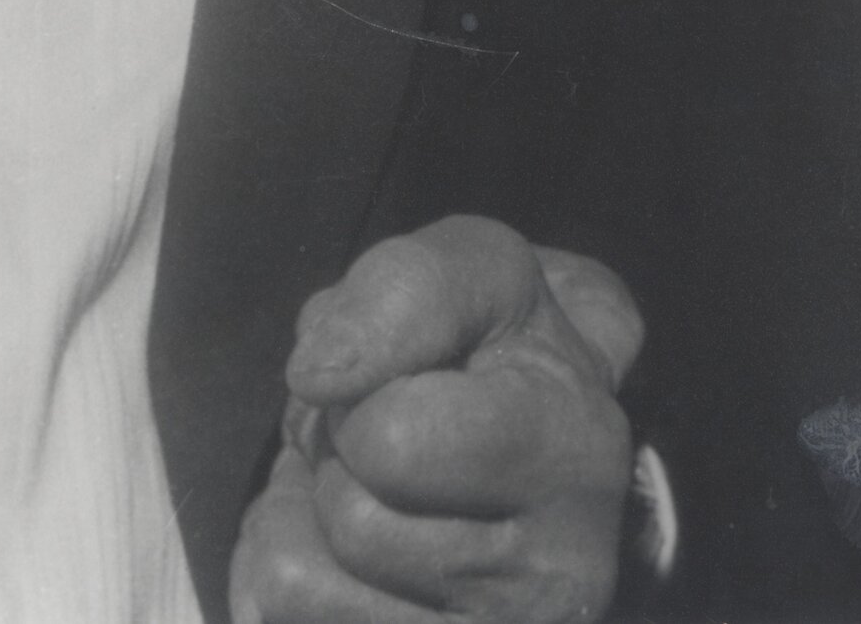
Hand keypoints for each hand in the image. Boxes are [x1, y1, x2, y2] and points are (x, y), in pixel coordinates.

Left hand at [229, 216, 642, 623]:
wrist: (532, 435)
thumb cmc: (493, 345)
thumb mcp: (473, 271)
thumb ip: (405, 291)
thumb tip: (318, 375)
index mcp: (575, 452)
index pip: (391, 442)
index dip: (363, 387)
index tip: (409, 375)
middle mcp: (558, 575)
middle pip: (349, 519)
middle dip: (335, 453)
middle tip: (379, 430)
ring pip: (303, 588)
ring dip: (304, 515)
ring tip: (365, 486)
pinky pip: (288, 623)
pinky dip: (286, 571)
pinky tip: (344, 548)